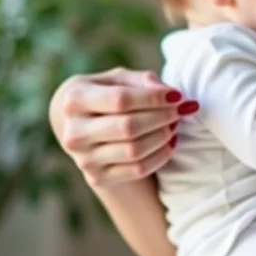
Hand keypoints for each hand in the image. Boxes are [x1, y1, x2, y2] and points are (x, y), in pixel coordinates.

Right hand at [49, 67, 198, 187]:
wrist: (81, 125)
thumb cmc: (107, 94)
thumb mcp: (119, 78)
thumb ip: (143, 80)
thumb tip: (171, 95)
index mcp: (75, 100)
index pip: (121, 100)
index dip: (153, 98)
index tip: (177, 96)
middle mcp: (74, 132)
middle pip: (129, 127)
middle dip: (163, 117)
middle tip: (180, 110)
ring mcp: (83, 158)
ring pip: (134, 150)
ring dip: (163, 136)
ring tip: (175, 123)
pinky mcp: (97, 177)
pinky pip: (138, 170)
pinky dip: (161, 156)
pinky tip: (170, 142)